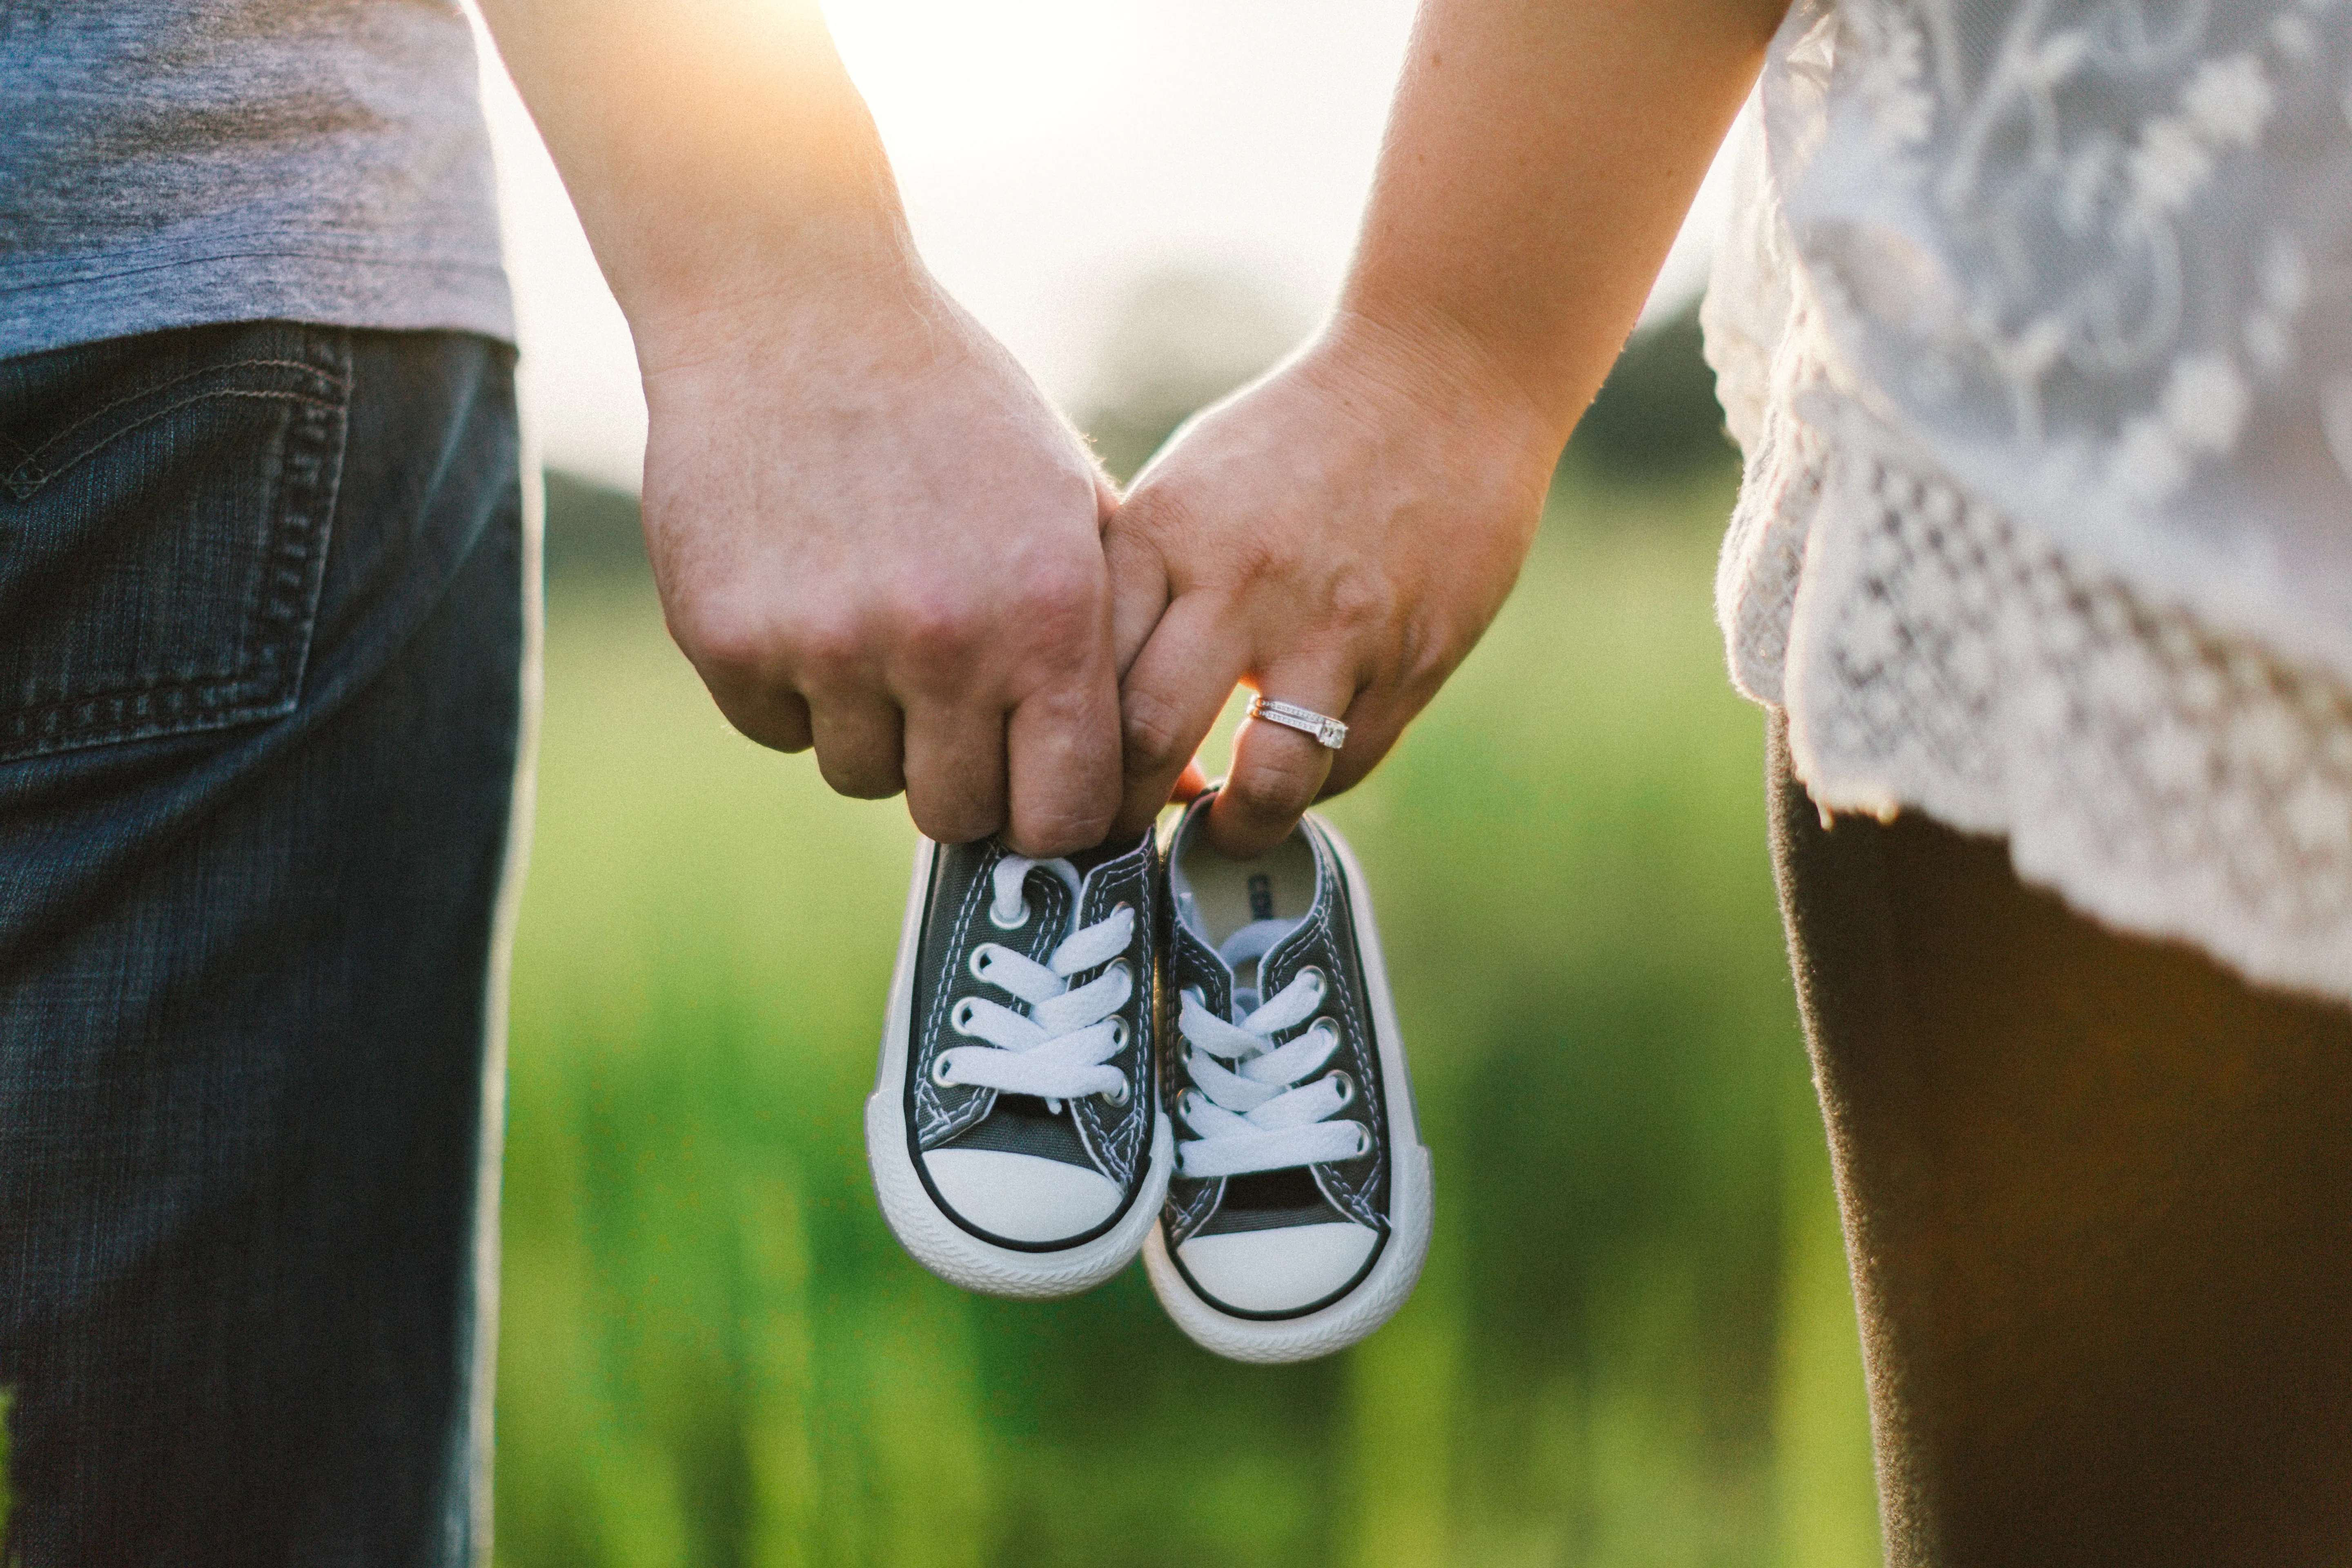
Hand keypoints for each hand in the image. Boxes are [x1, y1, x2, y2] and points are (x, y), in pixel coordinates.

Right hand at [637, 269, 1123, 855]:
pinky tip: (805, 591)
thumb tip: (1178, 794)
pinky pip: (776, 729)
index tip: (1032, 785)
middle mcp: (943, 642)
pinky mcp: (730, 640)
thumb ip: (1122, 648)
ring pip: (860, 774)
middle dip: (958, 774)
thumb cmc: (957, 412)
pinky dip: (791, 687)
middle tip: (945, 695)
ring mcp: (828, 646)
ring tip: (873, 616)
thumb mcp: (1070, 508)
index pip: (1065, 813)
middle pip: (956, 812)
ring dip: (872, 724)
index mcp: (1047, 615)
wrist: (794, 309)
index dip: (1049, 815)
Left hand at [1105, 311, 1561, 855]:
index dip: (1059, 752)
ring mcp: (1336, 627)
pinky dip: (1309, 787)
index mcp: (1167, 533)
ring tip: (1217, 829)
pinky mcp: (1412, 659)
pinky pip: (1344, 764)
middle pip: (1148, 741)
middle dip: (1120, 815)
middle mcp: (1244, 583)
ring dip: (1232, 828)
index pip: (1082, 675)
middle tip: (1117, 836)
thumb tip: (1075, 705)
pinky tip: (1290, 772)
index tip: (1057, 784)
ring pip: (1264, 782)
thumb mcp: (1186, 489)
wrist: (1443, 381)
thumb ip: (1136, 587)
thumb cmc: (1292, 441)